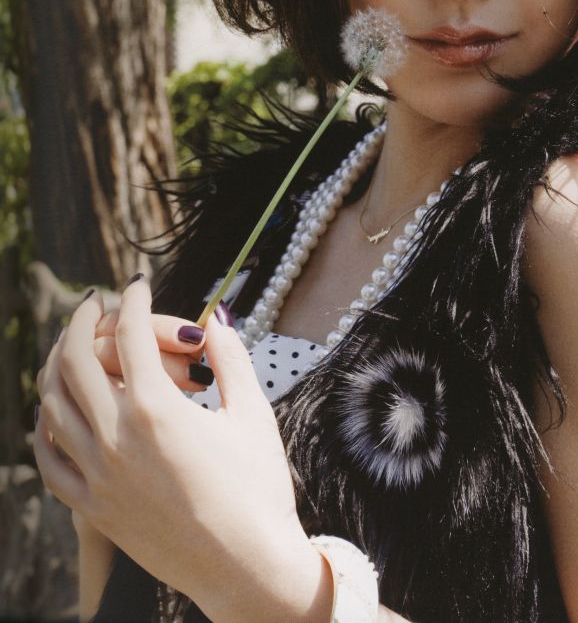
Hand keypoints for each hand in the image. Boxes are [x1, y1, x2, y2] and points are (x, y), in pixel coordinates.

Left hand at [33, 278, 325, 619]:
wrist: (246, 566)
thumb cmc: (258, 489)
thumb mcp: (252, 413)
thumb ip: (230, 357)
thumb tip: (216, 318)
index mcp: (158, 410)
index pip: (130, 334)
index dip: (134, 300)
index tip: (138, 283)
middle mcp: (116, 439)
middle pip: (74, 360)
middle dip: (82, 320)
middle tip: (97, 302)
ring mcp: (98, 476)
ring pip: (52, 405)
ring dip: (58, 365)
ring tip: (73, 346)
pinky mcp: (93, 507)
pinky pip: (49, 459)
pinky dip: (47, 426)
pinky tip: (58, 412)